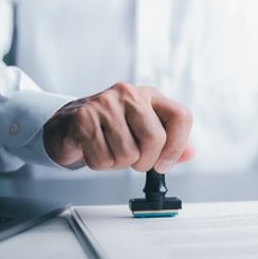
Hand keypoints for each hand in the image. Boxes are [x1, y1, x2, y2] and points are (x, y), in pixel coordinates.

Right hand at [44, 82, 193, 171]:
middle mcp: (129, 95)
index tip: (165, 164)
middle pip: (154, 139)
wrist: (67, 124)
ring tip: (110, 151)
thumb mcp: (143, 130)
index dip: (177, 146)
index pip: (180, 117)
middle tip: (134, 161)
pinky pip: (103, 159)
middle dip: (145, 161)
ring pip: (128, 153)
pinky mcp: (83, 119)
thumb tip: (190, 154)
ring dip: (119, 164)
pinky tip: (94, 150)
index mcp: (149, 96)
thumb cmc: (109, 129)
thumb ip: (168, 143)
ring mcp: (105, 104)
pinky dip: (100, 164)